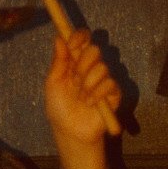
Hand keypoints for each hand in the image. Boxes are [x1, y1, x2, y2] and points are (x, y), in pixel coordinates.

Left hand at [43, 30, 121, 168]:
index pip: (82, 40)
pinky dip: (97, 94)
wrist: (70, 131)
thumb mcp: (53, 83)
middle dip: (83, 64)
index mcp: (74, 62)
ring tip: (81, 98)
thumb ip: (58, 61)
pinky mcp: (114, 93)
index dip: (78, 37)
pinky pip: (110, 83)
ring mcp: (103, 79)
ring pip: (102, 67)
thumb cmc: (59, 108)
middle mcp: (90, 67)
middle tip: (75, 79)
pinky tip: (90, 104)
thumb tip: (59, 38)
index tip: (71, 43)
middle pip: (94, 49)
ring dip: (88, 84)